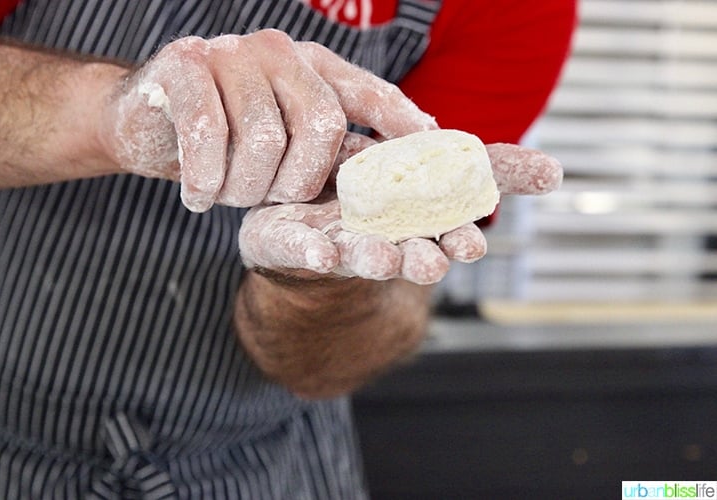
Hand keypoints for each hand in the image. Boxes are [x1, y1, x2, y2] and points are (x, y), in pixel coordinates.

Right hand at [101, 30, 436, 211]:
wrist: (143, 121)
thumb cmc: (224, 139)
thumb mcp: (284, 141)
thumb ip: (332, 144)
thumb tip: (405, 153)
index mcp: (310, 66)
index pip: (365, 89)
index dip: (397, 116)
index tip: (428, 142)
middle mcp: (279, 50)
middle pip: (321, 123)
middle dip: (298, 181)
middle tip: (269, 200)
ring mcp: (231, 51)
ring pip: (263, 136)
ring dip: (243, 185)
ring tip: (224, 194)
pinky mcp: (184, 63)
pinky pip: (209, 132)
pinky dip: (205, 177)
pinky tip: (197, 196)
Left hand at [239, 140, 562, 284]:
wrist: (305, 209)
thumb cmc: (376, 193)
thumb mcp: (435, 168)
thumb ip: (490, 170)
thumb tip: (556, 173)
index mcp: (414, 223)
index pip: (443, 232)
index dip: (456, 239)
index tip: (472, 245)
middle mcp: (380, 238)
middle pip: (404, 251)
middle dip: (420, 259)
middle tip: (433, 264)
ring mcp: (335, 243)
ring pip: (358, 253)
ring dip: (373, 257)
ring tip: (385, 257)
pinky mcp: (292, 242)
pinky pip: (301, 250)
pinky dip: (311, 253)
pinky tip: (321, 253)